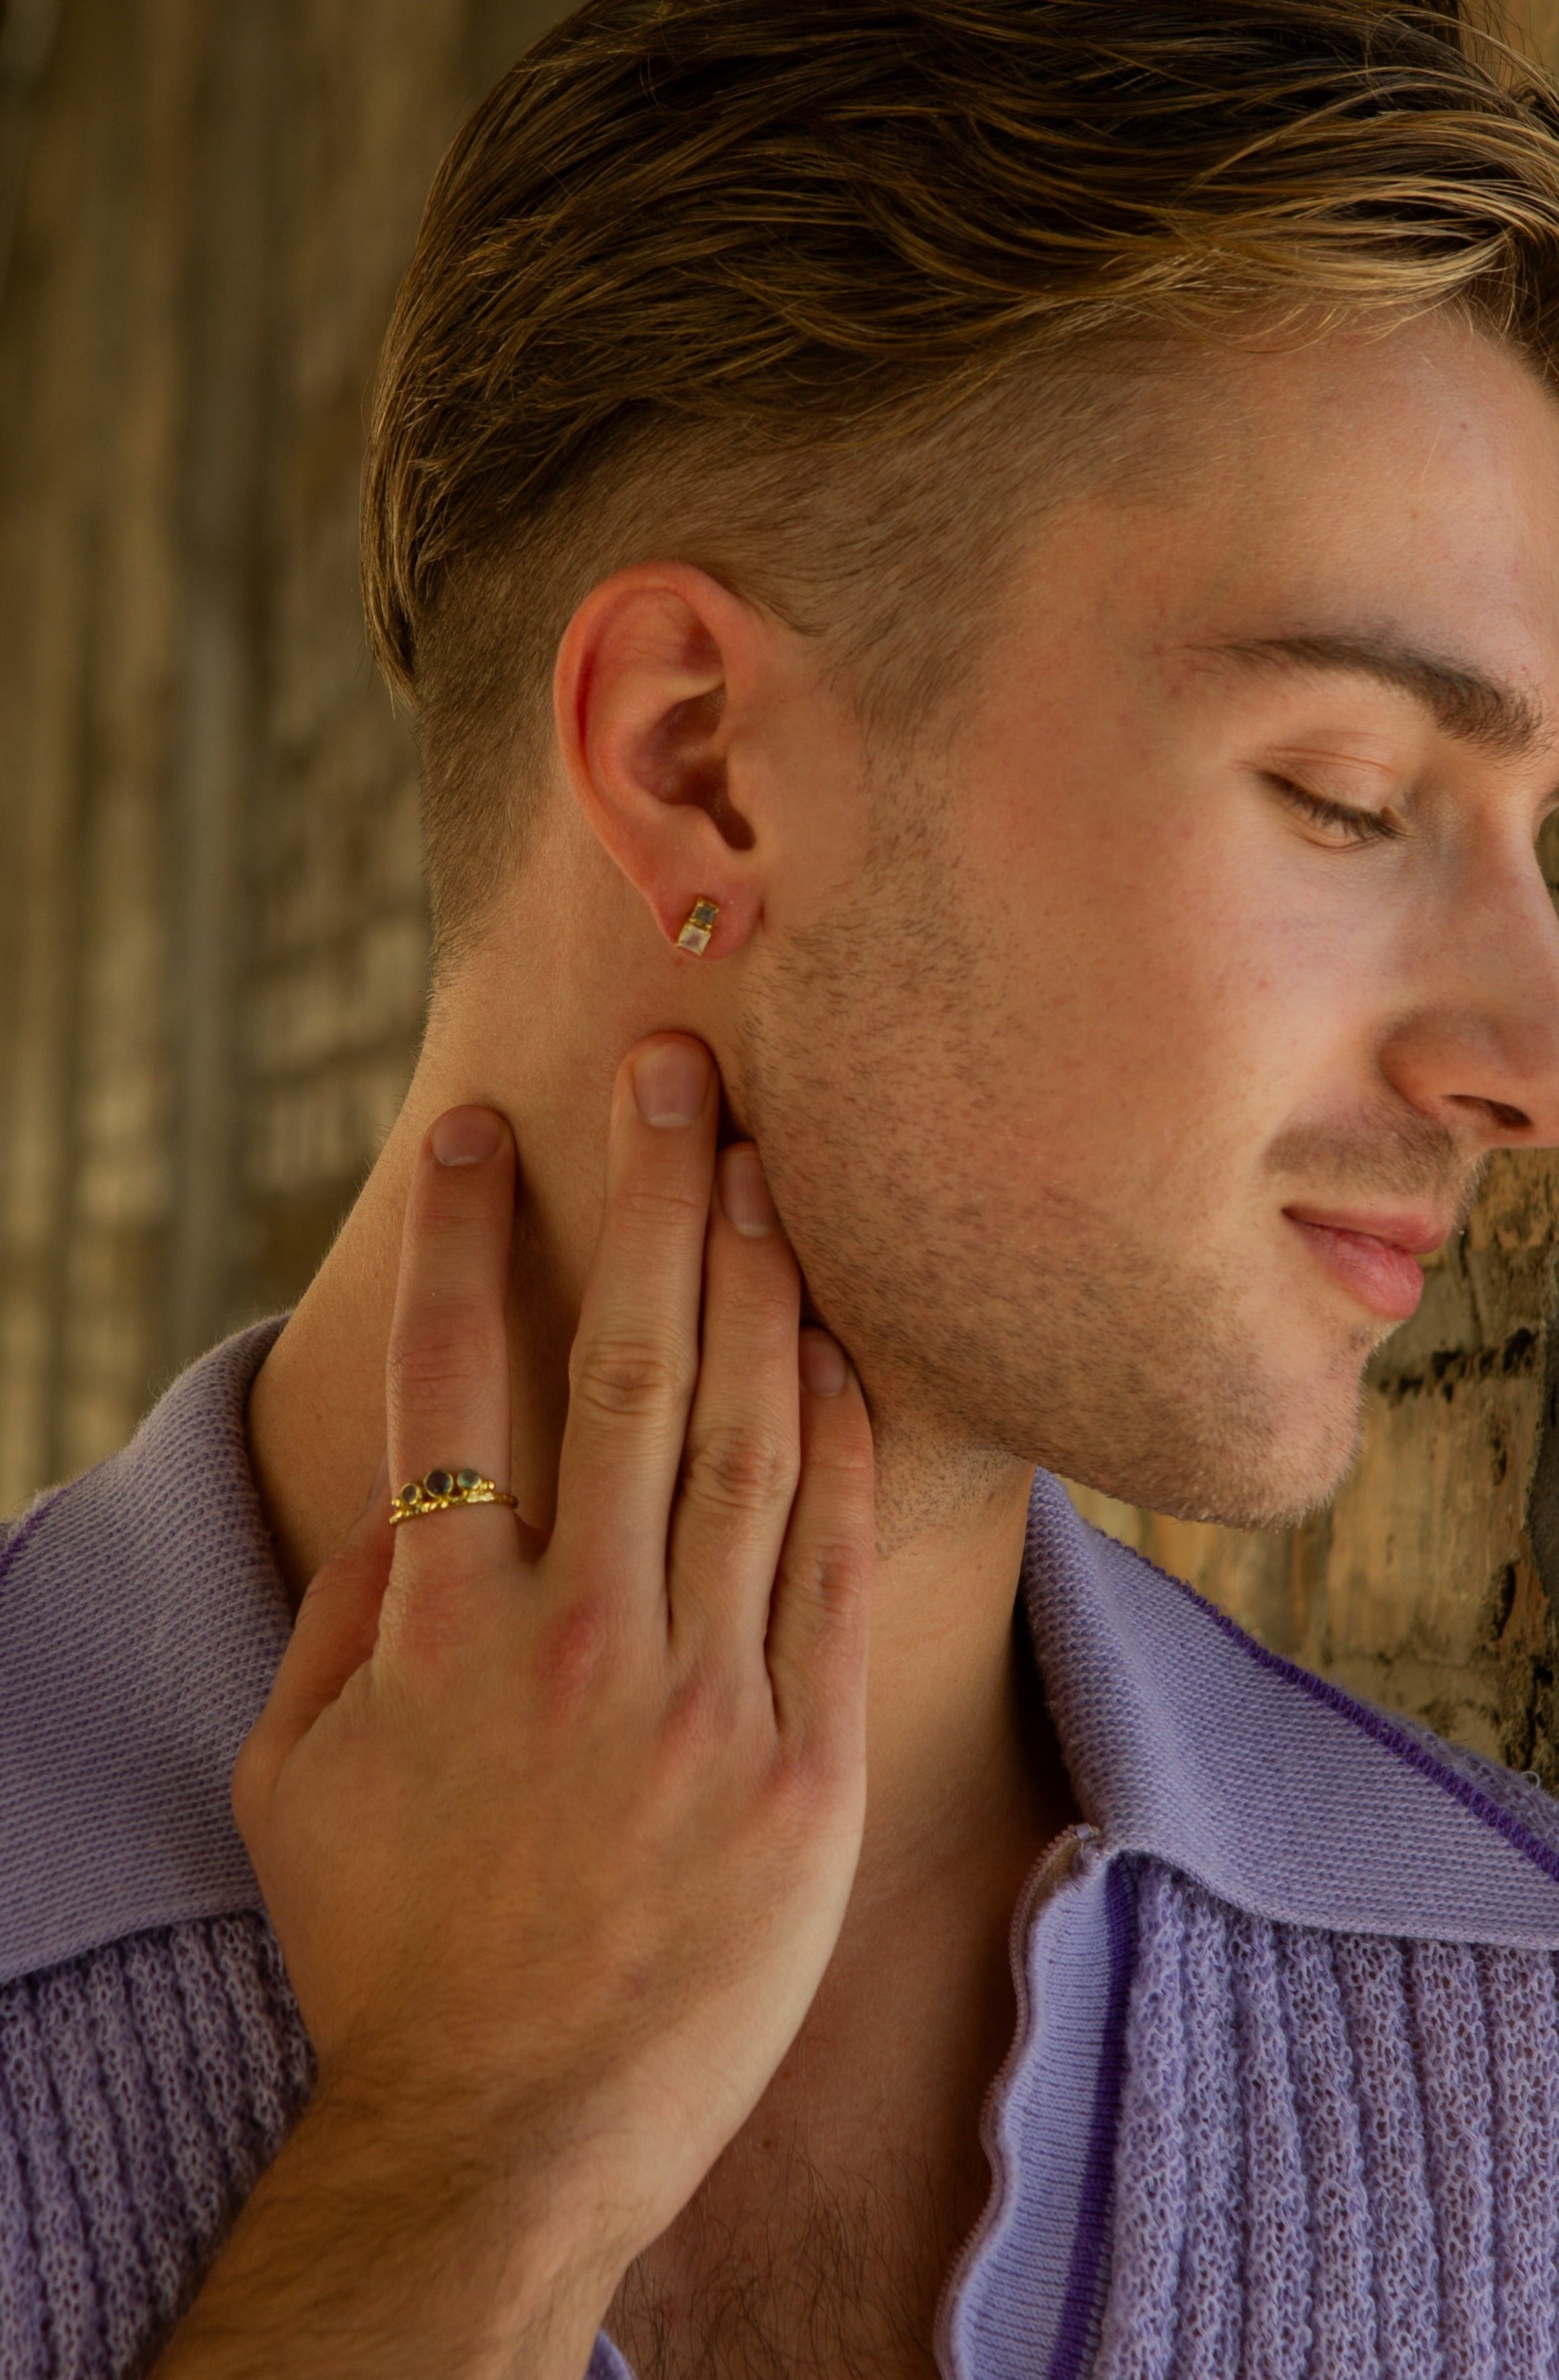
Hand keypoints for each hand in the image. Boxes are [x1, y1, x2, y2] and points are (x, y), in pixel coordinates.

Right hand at [231, 1033, 875, 2318]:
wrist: (516, 2134)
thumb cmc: (389, 1951)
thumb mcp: (298, 1780)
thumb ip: (345, 1618)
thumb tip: (406, 1499)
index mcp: (443, 1633)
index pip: (452, 1384)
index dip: (461, 1239)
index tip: (479, 1128)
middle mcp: (579, 1640)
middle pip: (629, 1369)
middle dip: (650, 1200)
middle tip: (674, 1074)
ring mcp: (704, 1698)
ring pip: (744, 1441)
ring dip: (756, 1288)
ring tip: (766, 1168)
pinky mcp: (803, 1763)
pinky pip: (829, 1566)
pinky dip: (834, 1445)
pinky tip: (837, 1348)